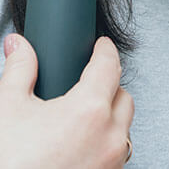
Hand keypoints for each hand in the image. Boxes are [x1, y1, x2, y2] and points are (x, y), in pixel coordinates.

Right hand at [0, 33, 133, 168]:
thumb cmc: (9, 162)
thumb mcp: (9, 109)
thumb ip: (21, 69)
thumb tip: (19, 46)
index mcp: (89, 111)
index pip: (110, 65)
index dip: (105, 50)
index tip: (101, 46)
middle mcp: (109, 137)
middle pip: (123, 95)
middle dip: (107, 86)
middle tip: (85, 83)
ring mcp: (111, 164)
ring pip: (124, 127)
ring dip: (109, 117)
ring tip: (79, 118)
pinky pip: (116, 154)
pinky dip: (104, 143)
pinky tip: (80, 144)